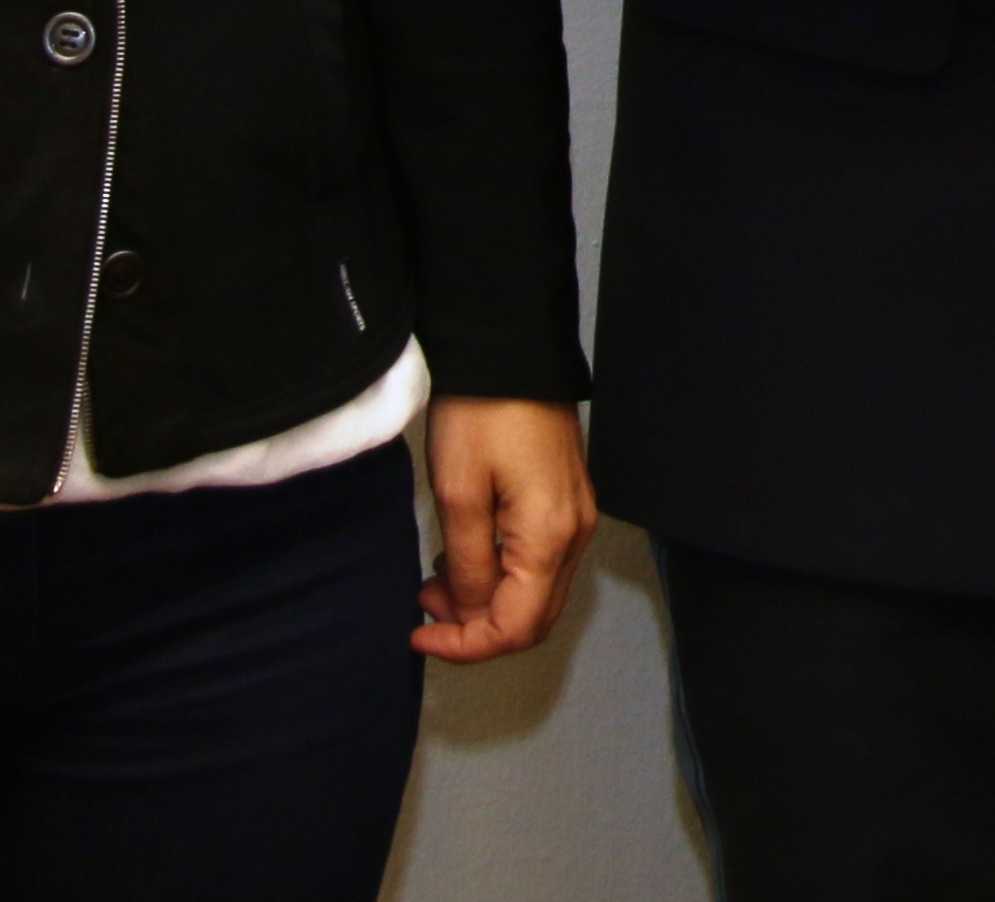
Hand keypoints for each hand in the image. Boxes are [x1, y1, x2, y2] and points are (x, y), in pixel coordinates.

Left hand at [413, 396, 595, 661]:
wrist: (511, 348)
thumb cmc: (480, 414)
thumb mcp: (458, 494)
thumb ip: (467, 566)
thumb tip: (472, 613)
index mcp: (550, 537)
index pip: (516, 626)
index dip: (466, 646)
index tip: (418, 636)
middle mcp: (575, 534)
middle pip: (534, 618)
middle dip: (476, 628)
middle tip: (424, 611)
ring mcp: (577, 516)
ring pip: (537, 592)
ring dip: (487, 603)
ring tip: (435, 582)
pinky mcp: (568, 500)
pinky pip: (540, 561)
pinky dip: (502, 575)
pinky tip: (464, 555)